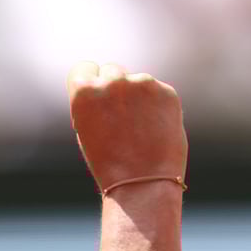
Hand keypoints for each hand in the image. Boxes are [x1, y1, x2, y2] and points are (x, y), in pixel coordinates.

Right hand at [66, 62, 187, 192]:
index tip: (96, 98)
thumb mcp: (86, 127)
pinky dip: (156, 105)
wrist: (142, 182)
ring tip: (138, 128)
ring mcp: (142, 83)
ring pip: (136, 81)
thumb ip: (93, 101)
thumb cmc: (108, 161)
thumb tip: (105, 84)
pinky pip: (157, 91)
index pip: (84, 68)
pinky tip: (154, 128)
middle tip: (119, 117)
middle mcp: (112, 81)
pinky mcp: (166, 91)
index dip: (90, 84)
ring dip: (137, 96)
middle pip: (111, 70)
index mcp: (84, 90)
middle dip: (114, 88)